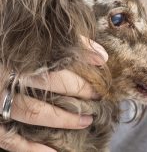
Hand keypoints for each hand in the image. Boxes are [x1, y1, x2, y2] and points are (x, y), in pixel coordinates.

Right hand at [0, 37, 107, 151]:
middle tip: (98, 94)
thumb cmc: (7, 51)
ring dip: (63, 118)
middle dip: (78, 89)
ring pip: (34, 112)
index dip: (81, 60)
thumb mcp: (27, 42)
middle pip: (49, 84)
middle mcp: (5, 77)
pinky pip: (10, 139)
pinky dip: (31, 148)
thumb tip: (101, 55)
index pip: (55, 55)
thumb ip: (64, 42)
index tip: (101, 63)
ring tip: (87, 120)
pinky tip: (52, 151)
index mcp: (16, 55)